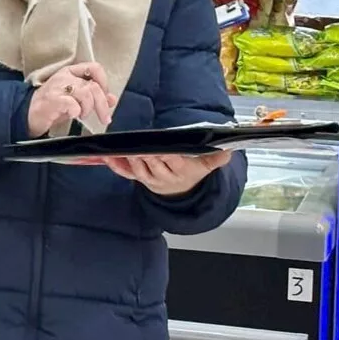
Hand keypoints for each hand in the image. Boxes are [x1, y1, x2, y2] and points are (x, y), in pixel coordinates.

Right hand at [26, 63, 116, 137]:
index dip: (104, 82)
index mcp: (71, 72)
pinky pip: (72, 103)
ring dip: (88, 109)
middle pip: (93, 86)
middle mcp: (65, 76)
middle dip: (102, 105)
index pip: (94, 68)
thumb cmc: (52, 106)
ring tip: (81, 115)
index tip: (105, 97)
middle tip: (104, 118)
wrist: (28, 114)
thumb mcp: (76, 100)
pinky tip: (74, 115)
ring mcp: (57, 87)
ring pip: (85, 93)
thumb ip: (93, 97)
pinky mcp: (52, 99)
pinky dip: (76, 111)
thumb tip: (112, 99)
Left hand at [103, 151, 231, 196]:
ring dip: (131, 161)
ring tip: (124, 150)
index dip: (166, 156)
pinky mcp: (139, 179)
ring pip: (140, 171)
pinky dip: (117, 167)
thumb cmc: (193, 172)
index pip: (174, 162)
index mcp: (182, 171)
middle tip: (138, 147)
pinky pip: (127, 174)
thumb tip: (229, 150)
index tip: (161, 149)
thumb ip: (217, 158)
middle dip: (146, 157)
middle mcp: (165, 177)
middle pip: (155, 166)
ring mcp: (150, 180)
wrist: (182, 191)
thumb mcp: (207, 165)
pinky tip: (108, 158)